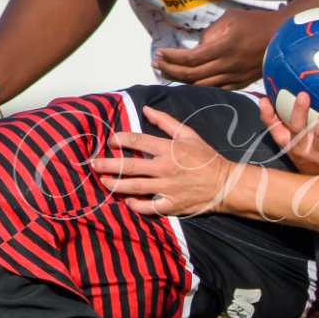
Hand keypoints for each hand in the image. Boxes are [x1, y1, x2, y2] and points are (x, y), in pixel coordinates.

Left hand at [90, 107, 242, 214]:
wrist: (226, 184)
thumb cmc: (207, 158)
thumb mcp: (190, 135)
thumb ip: (166, 122)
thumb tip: (146, 110)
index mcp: (170, 149)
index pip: (137, 141)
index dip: (119, 139)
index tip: (110, 141)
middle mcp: (165, 169)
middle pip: (129, 166)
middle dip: (107, 164)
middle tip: (92, 164)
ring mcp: (167, 189)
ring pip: (134, 187)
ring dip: (114, 184)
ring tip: (101, 181)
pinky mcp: (171, 205)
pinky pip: (147, 207)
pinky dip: (135, 205)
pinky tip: (126, 201)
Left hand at [153, 6, 282, 87]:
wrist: (282, 37)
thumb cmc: (256, 22)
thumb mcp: (230, 18)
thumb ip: (210, 33)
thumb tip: (198, 45)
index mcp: (224, 47)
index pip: (190, 58)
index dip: (172, 58)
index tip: (159, 52)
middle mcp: (228, 65)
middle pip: (191, 75)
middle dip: (170, 70)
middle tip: (156, 64)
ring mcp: (234, 77)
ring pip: (201, 86)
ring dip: (181, 81)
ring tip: (168, 73)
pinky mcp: (241, 83)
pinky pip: (216, 89)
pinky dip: (199, 87)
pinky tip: (190, 81)